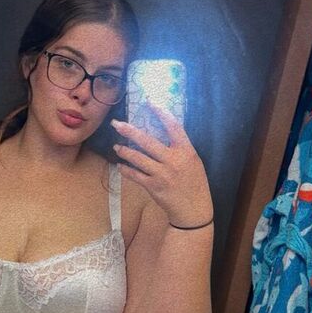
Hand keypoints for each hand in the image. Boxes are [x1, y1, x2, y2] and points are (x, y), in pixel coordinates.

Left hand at [110, 101, 212, 225]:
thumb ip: (180, 148)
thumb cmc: (195, 184)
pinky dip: (126, 170)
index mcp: (186, 151)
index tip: (150, 102)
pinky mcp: (154, 187)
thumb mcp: (193, 162)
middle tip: (116, 123)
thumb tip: (163, 133)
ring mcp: (162, 174)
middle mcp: (174, 161)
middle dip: (129, 131)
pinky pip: (135, 175)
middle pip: (148, 141)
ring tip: (116, 146)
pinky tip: (120, 165)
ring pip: (138, 158)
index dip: (161, 113)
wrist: (194, 210)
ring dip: (124, 151)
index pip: (173, 126)